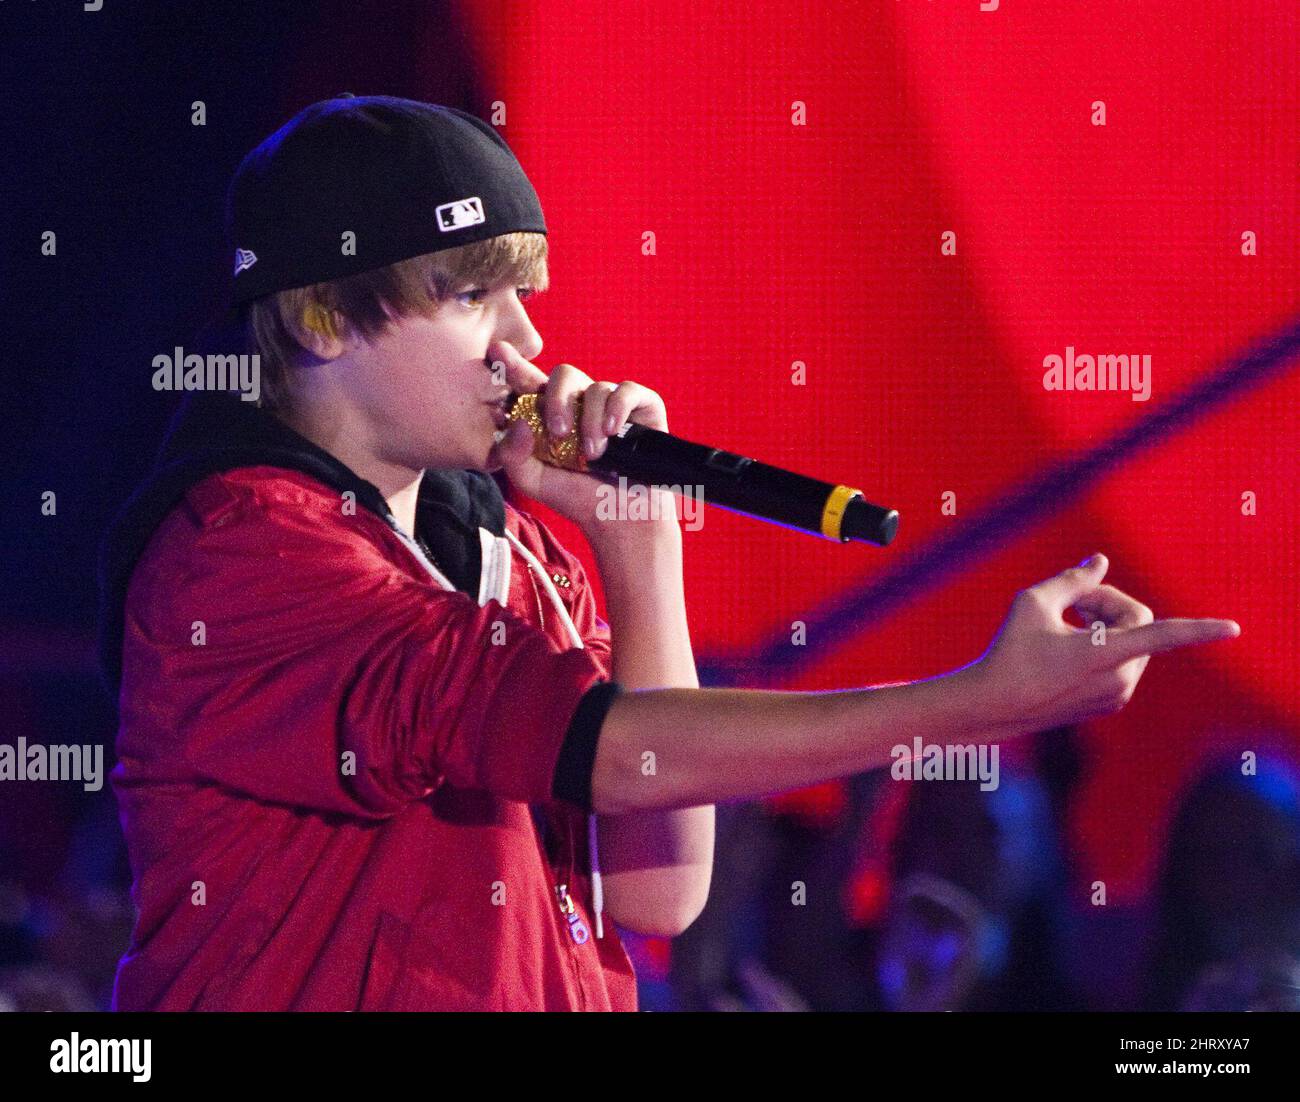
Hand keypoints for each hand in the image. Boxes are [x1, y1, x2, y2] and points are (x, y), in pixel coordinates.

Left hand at [485, 339, 678, 539]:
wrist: (620, 518)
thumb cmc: (576, 498)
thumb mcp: (532, 481)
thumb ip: (511, 455)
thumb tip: (516, 421)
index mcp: (551, 414)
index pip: (530, 383)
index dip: (514, 365)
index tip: (497, 352)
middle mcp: (581, 403)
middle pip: (563, 374)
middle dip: (557, 400)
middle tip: (559, 433)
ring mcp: (611, 403)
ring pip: (596, 388)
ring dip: (590, 421)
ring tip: (593, 455)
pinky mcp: (642, 407)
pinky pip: (627, 390)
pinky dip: (618, 409)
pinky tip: (613, 433)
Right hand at [968, 553, 1239, 735]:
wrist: (990, 705)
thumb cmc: (1008, 650)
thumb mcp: (1034, 602)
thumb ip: (1074, 579)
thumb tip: (1101, 562)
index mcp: (1106, 654)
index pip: (1165, 635)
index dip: (1200, 629)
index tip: (1234, 629)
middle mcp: (1119, 679)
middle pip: (1136, 620)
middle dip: (1107, 603)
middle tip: (1070, 600)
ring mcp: (1116, 695)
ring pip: (1130, 642)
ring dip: (1102, 623)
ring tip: (1063, 622)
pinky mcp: (1107, 704)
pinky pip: (1119, 662)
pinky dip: (1099, 646)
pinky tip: (1063, 646)